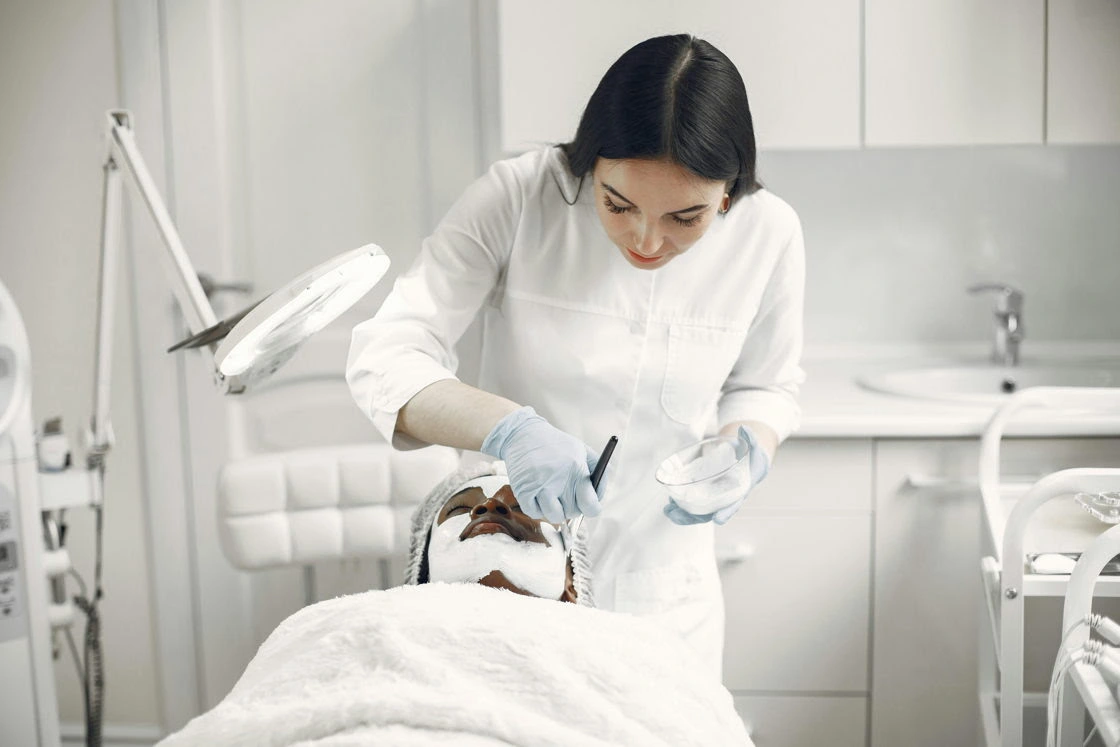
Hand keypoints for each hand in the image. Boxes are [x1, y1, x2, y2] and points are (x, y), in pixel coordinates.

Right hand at [481, 406, 601, 523]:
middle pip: (573, 513)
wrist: (523, 434)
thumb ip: (599, 472)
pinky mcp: (522, 490)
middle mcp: (558, 478)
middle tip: (566, 492)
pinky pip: (534, 513)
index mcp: (577, 467)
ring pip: (554, 517)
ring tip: (552, 494)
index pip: (590, 505)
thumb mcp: (582, 449)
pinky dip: (537, 507)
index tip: (589, 505)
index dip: (592, 508)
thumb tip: (600, 497)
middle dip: (572, 505)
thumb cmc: (557, 444)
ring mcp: (539, 485)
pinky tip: (538, 493)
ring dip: (555, 509)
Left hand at [663, 426, 769, 525]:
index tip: (718, 519)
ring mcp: (714, 498)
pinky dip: (681, 506)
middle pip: (710, 512)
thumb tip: (745, 429)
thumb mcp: (754, 449)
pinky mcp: (705, 494)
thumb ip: (750, 440)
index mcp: (740, 491)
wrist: (747, 464)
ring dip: (683, 514)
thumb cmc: (751, 458)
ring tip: (669, 511)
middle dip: (694, 517)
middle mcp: (726, 499)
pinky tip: (669, 504)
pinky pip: (693, 504)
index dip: (726, 512)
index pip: (734, 504)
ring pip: (699, 512)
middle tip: (677, 515)